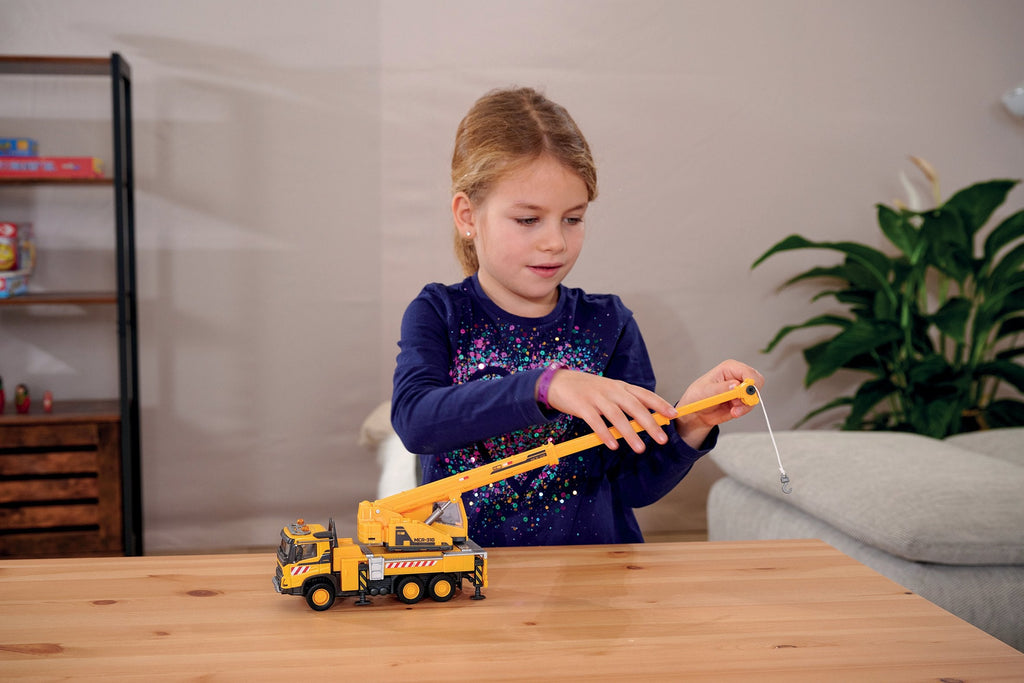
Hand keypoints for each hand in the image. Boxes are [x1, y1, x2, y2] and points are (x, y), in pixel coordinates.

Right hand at [541, 369, 677, 452]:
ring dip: (630, 434)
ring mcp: (596, 397)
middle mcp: (611, 390)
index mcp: (621, 387)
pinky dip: (605, 434)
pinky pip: (596, 422)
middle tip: (662, 439)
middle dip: (650, 424)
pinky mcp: (582, 406)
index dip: (660, 404)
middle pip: (634, 407)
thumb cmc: (589, 390)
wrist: (559, 382)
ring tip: (640, 449)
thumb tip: (648, 421)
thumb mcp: (610, 391)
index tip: (674, 415)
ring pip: (617, 416)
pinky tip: (613, 445)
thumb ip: (626, 403)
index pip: (644, 394)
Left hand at [673, 360, 764, 448]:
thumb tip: (735, 385)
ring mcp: (741, 389)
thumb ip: (721, 388)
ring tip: (732, 408)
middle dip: (750, 395)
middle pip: (757, 382)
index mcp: (729, 368)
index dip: (750, 383)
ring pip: (755, 396)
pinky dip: (743, 410)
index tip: (744, 394)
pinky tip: (733, 411)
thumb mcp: (706, 392)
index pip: (749, 372)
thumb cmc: (697, 396)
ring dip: (745, 405)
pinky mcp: (742, 400)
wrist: (697, 412)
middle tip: (738, 402)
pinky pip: (750, 405)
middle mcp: (738, 376)